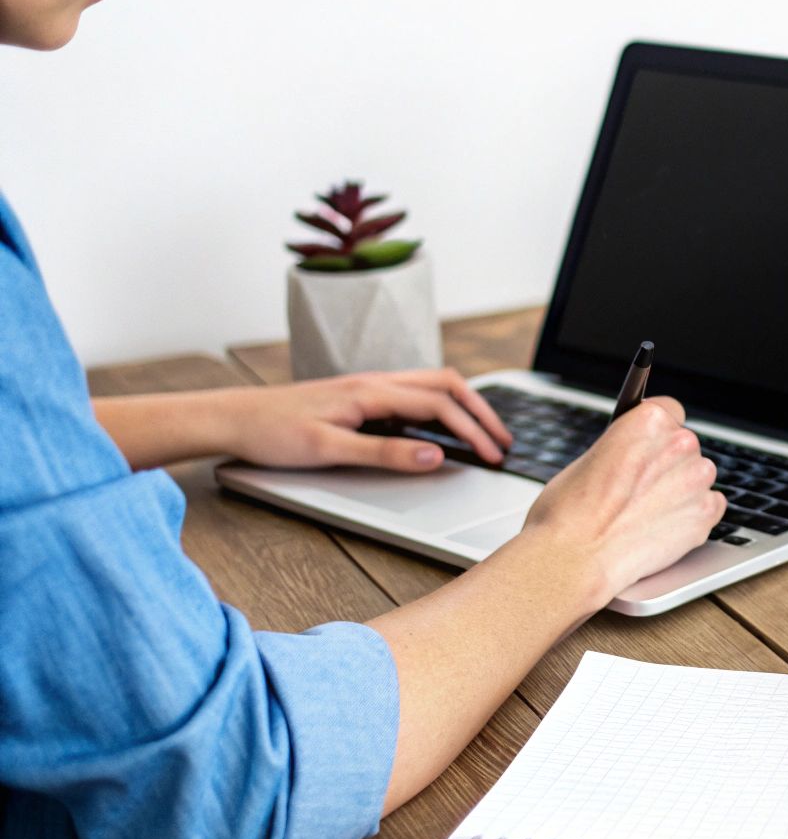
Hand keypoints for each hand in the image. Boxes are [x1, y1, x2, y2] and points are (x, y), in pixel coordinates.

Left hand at [221, 369, 513, 471]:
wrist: (232, 419)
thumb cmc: (271, 433)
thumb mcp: (328, 450)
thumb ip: (385, 454)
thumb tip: (436, 456)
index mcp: (372, 391)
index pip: (441, 405)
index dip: (473, 431)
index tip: (493, 456)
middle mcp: (375, 381)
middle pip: (447, 384)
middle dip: (481, 411)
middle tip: (503, 441)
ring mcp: (369, 386)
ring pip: (432, 384)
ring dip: (464, 405)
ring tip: (483, 432)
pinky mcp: (361, 396)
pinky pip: (414, 393)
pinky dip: (441, 406)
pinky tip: (442, 427)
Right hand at [514, 397, 724, 609]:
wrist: (576, 558)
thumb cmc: (570, 512)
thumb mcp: (589, 459)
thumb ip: (623, 449)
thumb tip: (633, 455)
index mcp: (648, 420)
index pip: (670, 412)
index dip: (657, 434)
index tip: (652, 446)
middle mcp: (679, 443)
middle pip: (685, 447)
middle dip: (668, 465)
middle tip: (641, 491)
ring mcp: (697, 479)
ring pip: (698, 477)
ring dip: (682, 490)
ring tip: (648, 513)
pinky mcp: (706, 513)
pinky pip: (712, 506)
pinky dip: (694, 516)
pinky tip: (665, 526)